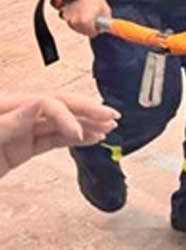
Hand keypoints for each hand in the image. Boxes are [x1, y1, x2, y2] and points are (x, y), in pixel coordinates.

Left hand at [0, 93, 118, 178]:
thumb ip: (8, 123)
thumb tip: (37, 103)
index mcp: (6, 106)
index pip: (46, 102)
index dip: (67, 115)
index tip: (78, 132)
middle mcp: (16, 115)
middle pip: (59, 107)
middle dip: (86, 111)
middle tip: (111, 116)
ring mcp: (20, 132)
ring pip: (60, 124)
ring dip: (86, 124)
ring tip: (109, 127)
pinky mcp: (21, 148)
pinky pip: (53, 140)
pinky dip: (74, 139)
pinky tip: (92, 138)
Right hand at [61, 0, 112, 37]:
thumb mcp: (105, 10)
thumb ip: (106, 20)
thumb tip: (107, 26)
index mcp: (86, 22)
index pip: (91, 33)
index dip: (96, 30)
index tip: (99, 27)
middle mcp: (75, 22)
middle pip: (82, 31)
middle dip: (88, 28)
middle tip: (94, 21)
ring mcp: (68, 18)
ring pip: (76, 27)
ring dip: (81, 24)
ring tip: (87, 15)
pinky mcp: (64, 14)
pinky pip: (70, 21)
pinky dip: (75, 19)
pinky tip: (80, 12)